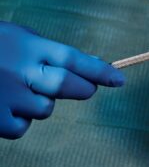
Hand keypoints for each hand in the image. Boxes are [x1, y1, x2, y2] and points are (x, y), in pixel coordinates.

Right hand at [0, 22, 124, 138]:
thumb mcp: (21, 39)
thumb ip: (51, 53)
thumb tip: (89, 64)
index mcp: (28, 47)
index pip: (72, 59)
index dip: (99, 70)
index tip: (119, 80)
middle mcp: (19, 71)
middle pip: (67, 85)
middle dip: (84, 88)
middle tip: (87, 87)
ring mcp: (5, 96)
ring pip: (45, 109)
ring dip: (41, 102)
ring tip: (19, 89)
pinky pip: (22, 127)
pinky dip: (20, 119)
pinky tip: (5, 105)